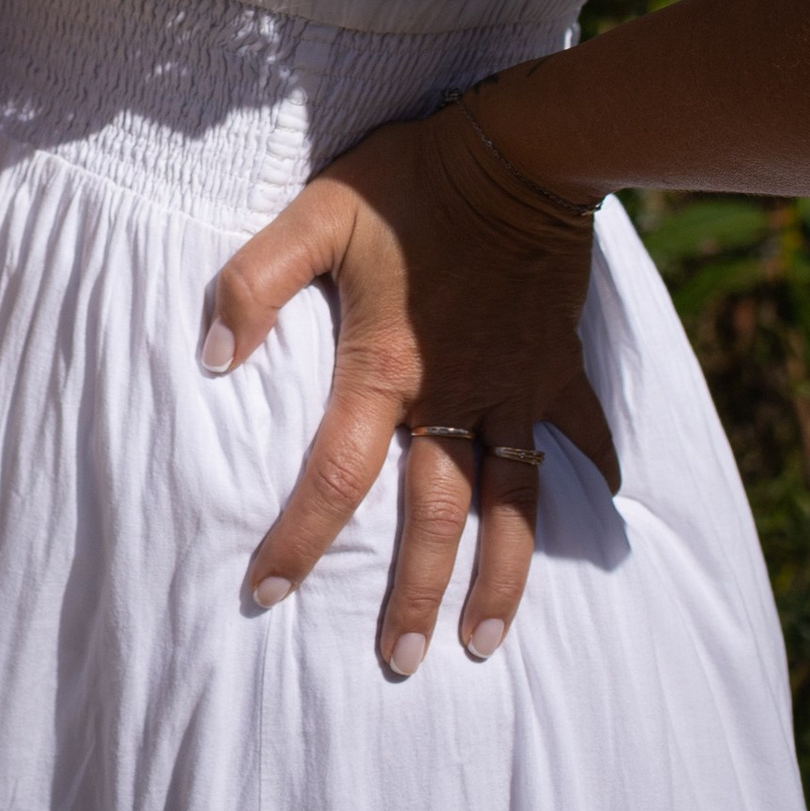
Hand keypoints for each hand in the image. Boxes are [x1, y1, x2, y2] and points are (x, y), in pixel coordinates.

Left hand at [202, 86, 617, 675]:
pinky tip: (600, 508)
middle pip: (436, 517)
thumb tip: (208, 360)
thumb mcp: (314, 214)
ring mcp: (514, 385)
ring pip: (513, 503)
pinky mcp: (556, 361)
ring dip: (502, 576)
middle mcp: (454, 396)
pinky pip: (579, 432)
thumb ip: (254, 283)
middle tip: (401, 662)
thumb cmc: (408, 180)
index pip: (334, 476)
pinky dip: (592, 472)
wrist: (518, 148)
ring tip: (485, 641)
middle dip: (416, 595)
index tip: (263, 595)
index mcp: (387, 368)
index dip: (296, 539)